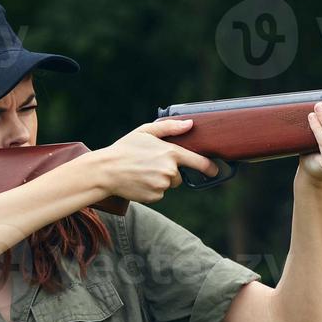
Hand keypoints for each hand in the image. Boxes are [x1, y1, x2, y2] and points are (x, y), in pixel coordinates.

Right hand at [88, 118, 215, 202]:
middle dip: (169, 171)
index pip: (199, 162)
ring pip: (168, 185)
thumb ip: (170, 127)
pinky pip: (159, 194)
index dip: (210, 167)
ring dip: (160, 180)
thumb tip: (190, 124)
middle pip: (178, 175)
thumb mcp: (146, 132)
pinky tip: (139, 181)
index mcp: (171, 153)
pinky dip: (152, 189)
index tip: (216, 171)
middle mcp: (170, 170)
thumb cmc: (125, 148)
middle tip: (149, 164)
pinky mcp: (155, 197)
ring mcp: (163, 185)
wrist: (106, 170)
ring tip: (142, 172)